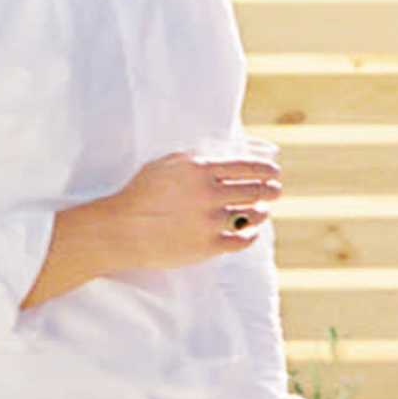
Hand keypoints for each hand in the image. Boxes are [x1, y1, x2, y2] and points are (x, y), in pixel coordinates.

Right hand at [88, 150, 284, 272]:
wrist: (122, 230)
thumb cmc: (142, 193)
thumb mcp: (168, 163)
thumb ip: (200, 156)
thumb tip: (232, 152)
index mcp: (200, 169)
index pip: (249, 166)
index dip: (268, 169)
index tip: (275, 172)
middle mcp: (209, 193)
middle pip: (257, 190)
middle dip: (272, 189)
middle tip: (275, 190)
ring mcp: (210, 221)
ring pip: (254, 214)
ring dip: (262, 211)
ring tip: (262, 210)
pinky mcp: (208, 246)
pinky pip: (243, 239)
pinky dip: (251, 234)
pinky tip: (249, 231)